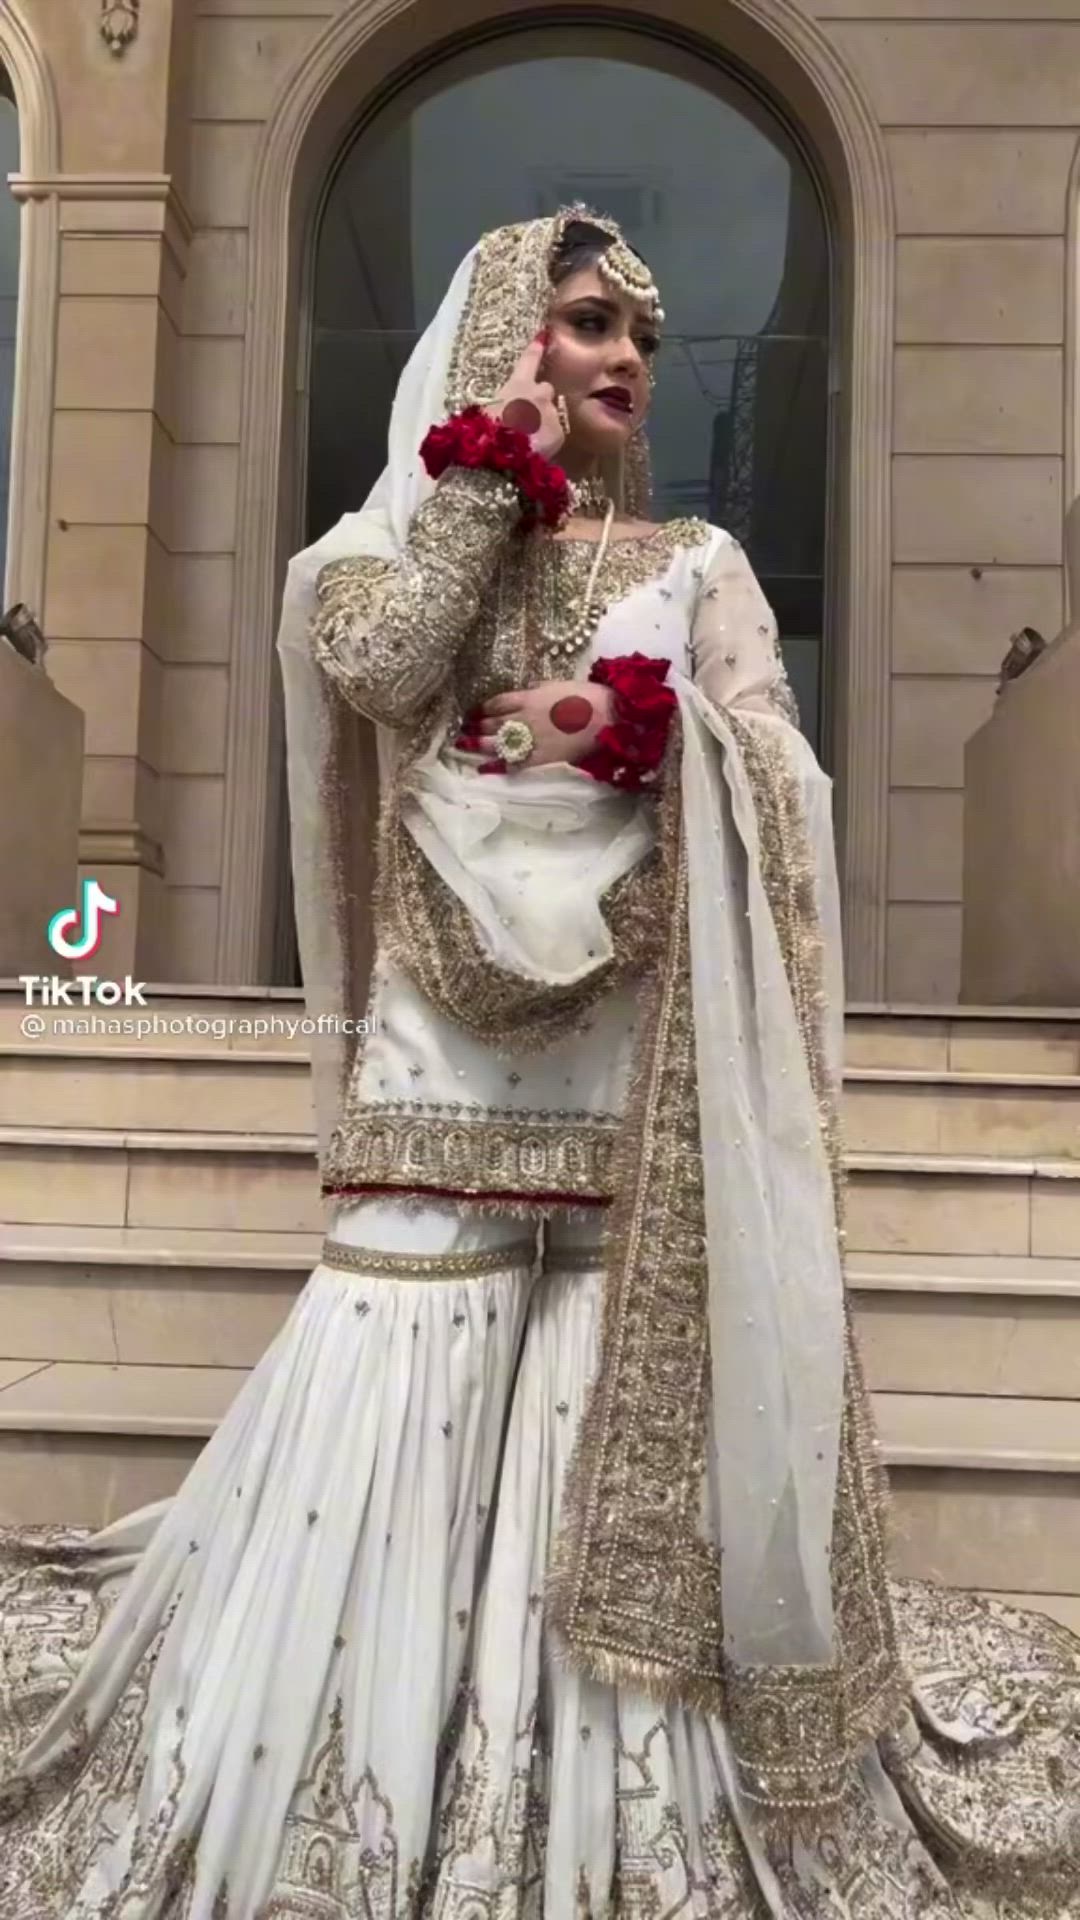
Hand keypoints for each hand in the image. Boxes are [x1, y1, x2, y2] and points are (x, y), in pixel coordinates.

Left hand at [454, 681, 614, 768]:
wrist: (606, 718)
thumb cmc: (587, 697)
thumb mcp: (558, 684)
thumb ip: (540, 689)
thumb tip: (529, 689)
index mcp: (528, 697)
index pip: (497, 703)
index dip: (483, 708)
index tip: (474, 712)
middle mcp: (522, 718)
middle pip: (491, 723)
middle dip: (475, 726)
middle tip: (463, 730)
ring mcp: (529, 739)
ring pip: (496, 741)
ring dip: (477, 744)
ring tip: (463, 746)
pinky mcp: (538, 758)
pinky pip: (511, 762)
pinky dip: (495, 765)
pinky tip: (482, 767)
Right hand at [491, 331, 565, 461]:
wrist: (502, 458)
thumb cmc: (485, 433)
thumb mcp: (484, 412)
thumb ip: (497, 405)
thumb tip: (495, 410)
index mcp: (517, 384)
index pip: (529, 360)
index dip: (536, 349)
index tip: (543, 337)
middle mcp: (539, 393)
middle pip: (545, 389)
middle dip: (539, 399)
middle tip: (528, 417)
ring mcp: (552, 412)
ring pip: (551, 414)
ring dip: (543, 422)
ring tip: (530, 439)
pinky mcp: (559, 432)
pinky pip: (555, 434)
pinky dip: (548, 441)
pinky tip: (535, 451)